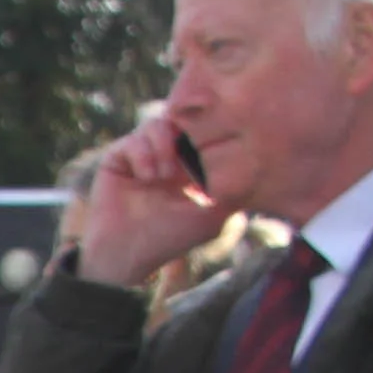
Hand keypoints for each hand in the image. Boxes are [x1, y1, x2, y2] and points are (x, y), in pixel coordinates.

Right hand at [73, 108, 233, 289]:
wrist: (128, 252)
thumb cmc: (172, 238)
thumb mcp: (213, 215)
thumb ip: (232, 190)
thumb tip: (255, 164)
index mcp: (188, 165)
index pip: (202, 133)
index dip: (209, 131)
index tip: (212, 143)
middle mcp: (165, 156)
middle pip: (180, 120)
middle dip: (186, 133)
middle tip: (186, 157)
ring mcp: (141, 156)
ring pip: (157, 124)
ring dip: (164, 146)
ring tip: (164, 174)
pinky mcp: (118, 158)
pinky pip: (133, 140)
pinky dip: (143, 154)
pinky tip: (148, 177)